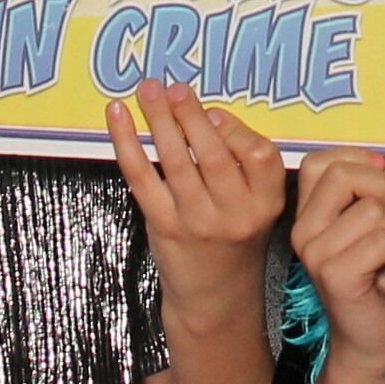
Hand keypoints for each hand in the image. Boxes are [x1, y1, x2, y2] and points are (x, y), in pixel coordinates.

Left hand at [110, 79, 287, 260]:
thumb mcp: (259, 205)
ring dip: (160, 120)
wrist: (215, 295)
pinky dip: (127, 143)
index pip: (260, 157)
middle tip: (175, 88)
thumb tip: (204, 112)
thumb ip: (244, 165)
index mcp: (266, 203)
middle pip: (214, 156)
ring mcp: (197, 222)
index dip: (236, 129)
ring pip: (176, 162)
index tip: (214, 111)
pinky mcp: (164, 226)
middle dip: (191, 116)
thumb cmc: (235, 239)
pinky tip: (118, 116)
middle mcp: (235, 214)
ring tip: (149, 91)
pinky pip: (141, 178)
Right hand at [289, 149, 384, 372]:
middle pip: (345, 174)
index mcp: (307, 214)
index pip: (322, 159)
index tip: (384, 191)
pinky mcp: (336, 276)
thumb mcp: (371, 222)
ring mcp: (315, 254)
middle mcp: (302, 231)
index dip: (361, 163)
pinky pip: (382, 239)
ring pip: (372, 209)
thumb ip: (368, 188)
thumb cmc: (380, 276)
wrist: (373, 340)